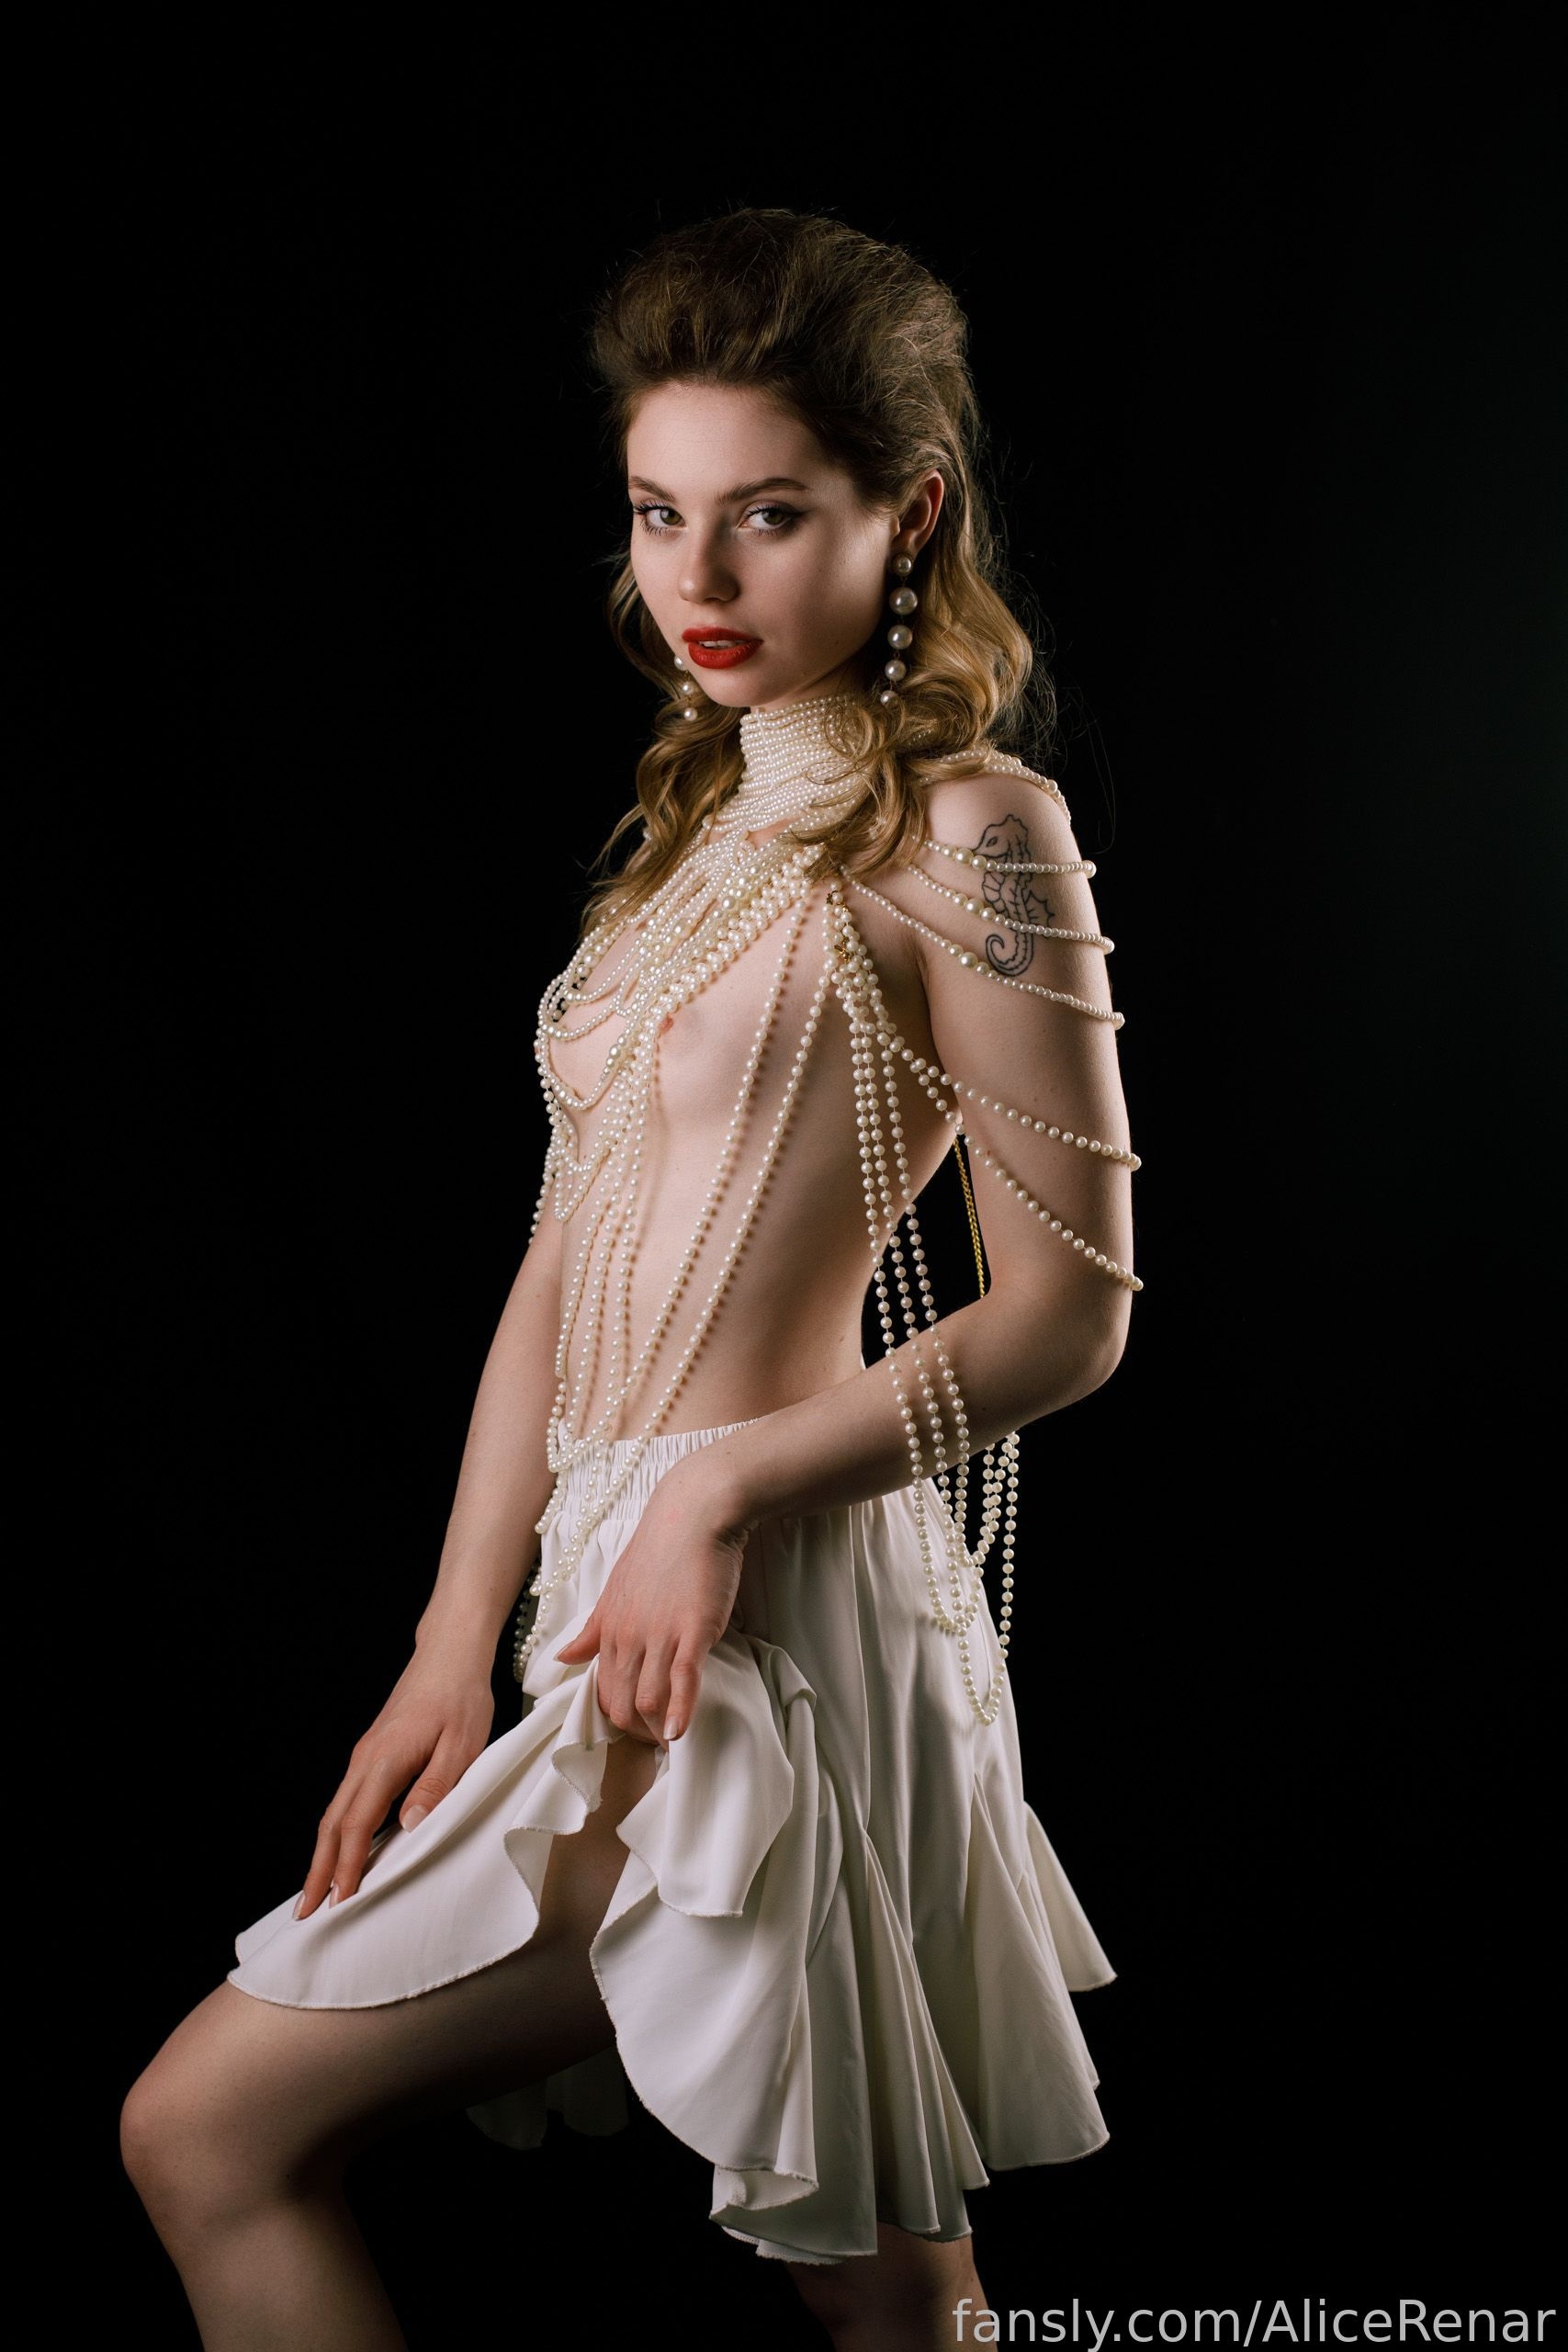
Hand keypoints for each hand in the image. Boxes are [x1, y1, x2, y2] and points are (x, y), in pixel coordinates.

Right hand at [296, 1648, 495, 1917]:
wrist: (449, 1653)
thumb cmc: (460, 1697)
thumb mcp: (461, 1745)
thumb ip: (434, 1787)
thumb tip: (408, 1828)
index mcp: (385, 1760)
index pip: (356, 1825)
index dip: (346, 1867)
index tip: (338, 1903)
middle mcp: (366, 1759)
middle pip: (332, 1823)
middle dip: (318, 1870)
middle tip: (305, 1913)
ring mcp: (365, 1755)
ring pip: (335, 1812)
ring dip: (324, 1853)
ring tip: (317, 1891)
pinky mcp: (373, 1753)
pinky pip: (347, 1799)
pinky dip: (337, 1831)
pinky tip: (341, 1848)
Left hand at [552, 1455, 748, 1747]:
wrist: (695, 1512)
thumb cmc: (661, 1548)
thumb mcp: (617, 1589)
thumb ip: (592, 1629)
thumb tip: (562, 1659)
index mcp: (609, 1627)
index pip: (602, 1688)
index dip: (615, 1716)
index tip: (632, 1730)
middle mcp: (629, 1635)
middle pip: (621, 1701)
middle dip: (634, 1731)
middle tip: (653, 1744)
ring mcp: (660, 1634)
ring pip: (648, 1697)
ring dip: (656, 1728)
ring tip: (669, 1741)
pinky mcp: (693, 1631)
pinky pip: (682, 1680)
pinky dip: (679, 1711)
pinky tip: (678, 1732)